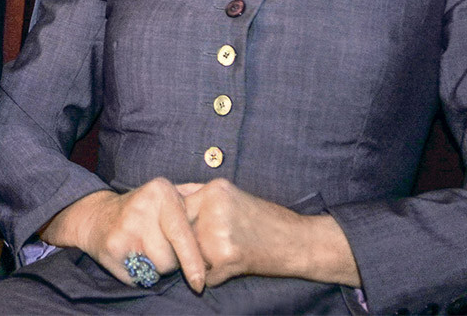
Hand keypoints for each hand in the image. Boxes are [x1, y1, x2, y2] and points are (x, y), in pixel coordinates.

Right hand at [40, 178, 206, 291]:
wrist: (97, 217)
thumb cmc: (142, 212)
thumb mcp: (166, 197)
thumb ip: (193, 200)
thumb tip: (224, 215)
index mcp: (162, 191)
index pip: (184, 234)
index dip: (194, 261)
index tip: (199, 282)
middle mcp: (144, 204)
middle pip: (173, 255)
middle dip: (173, 260)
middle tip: (160, 246)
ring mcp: (126, 224)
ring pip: (159, 266)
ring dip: (156, 267)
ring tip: (146, 250)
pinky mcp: (113, 244)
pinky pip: (139, 273)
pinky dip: (139, 272)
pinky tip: (132, 256)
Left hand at [180, 178, 359, 287]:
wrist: (300, 242)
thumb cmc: (266, 220)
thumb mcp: (232, 196)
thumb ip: (201, 196)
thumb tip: (167, 199)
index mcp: (214, 190)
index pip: (175, 205)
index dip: (176, 221)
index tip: (182, 230)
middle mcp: (213, 207)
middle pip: (179, 229)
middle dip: (186, 241)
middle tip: (208, 246)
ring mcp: (218, 232)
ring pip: (189, 253)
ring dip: (200, 260)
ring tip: (224, 255)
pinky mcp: (227, 257)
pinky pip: (205, 274)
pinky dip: (214, 277)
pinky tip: (231, 269)